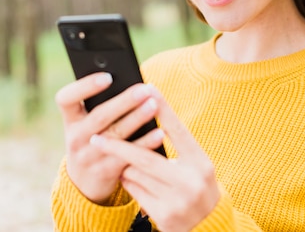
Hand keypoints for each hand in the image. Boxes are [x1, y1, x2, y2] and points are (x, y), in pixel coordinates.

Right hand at [55, 73, 164, 203]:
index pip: (66, 98)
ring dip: (136, 119)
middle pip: (99, 117)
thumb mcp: (86, 124)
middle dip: (124, 102)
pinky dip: (145, 144)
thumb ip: (99, 105)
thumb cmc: (92, 140)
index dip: (85, 86)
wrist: (83, 183)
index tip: (108, 77)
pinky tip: (160, 132)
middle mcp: (75, 138)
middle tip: (144, 89)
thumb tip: (130, 82)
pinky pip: (127, 156)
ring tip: (154, 105)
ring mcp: (88, 157)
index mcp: (70, 119)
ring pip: (115, 136)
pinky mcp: (105, 172)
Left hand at [90, 87, 219, 231]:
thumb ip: (178, 146)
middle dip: (118, 145)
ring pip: (136, 174)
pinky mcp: (164, 215)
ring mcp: (177, 200)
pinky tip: (130, 179)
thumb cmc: (196, 186)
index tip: (147, 88)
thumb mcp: (196, 165)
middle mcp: (191, 180)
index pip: (178, 130)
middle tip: (96, 138)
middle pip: (145, 157)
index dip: (163, 108)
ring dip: (125, 165)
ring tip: (125, 161)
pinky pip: (134, 191)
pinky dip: (128, 182)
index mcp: (201, 162)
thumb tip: (149, 115)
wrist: (208, 227)